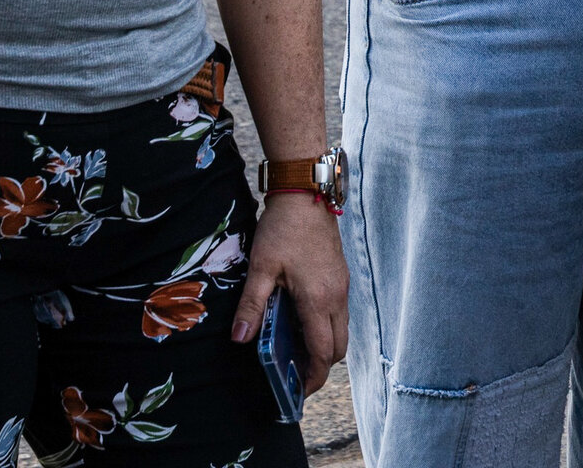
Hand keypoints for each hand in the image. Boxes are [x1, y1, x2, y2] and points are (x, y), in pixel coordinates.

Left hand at [232, 193, 348, 394]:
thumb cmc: (284, 229)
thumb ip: (251, 305)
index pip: (324, 352)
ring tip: (296, 349)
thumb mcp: (261, 268)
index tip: (299, 390)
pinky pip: (339, 311)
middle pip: (338, 346)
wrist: (306, 192)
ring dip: (324, 344)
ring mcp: (342, 284)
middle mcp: (336, 296)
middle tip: (295, 373)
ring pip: (341, 328)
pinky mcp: (340, 274)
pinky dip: (326, 325)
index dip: (313, 377)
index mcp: (319, 300)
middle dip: (320, 365)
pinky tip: (301, 319)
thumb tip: (240, 339)